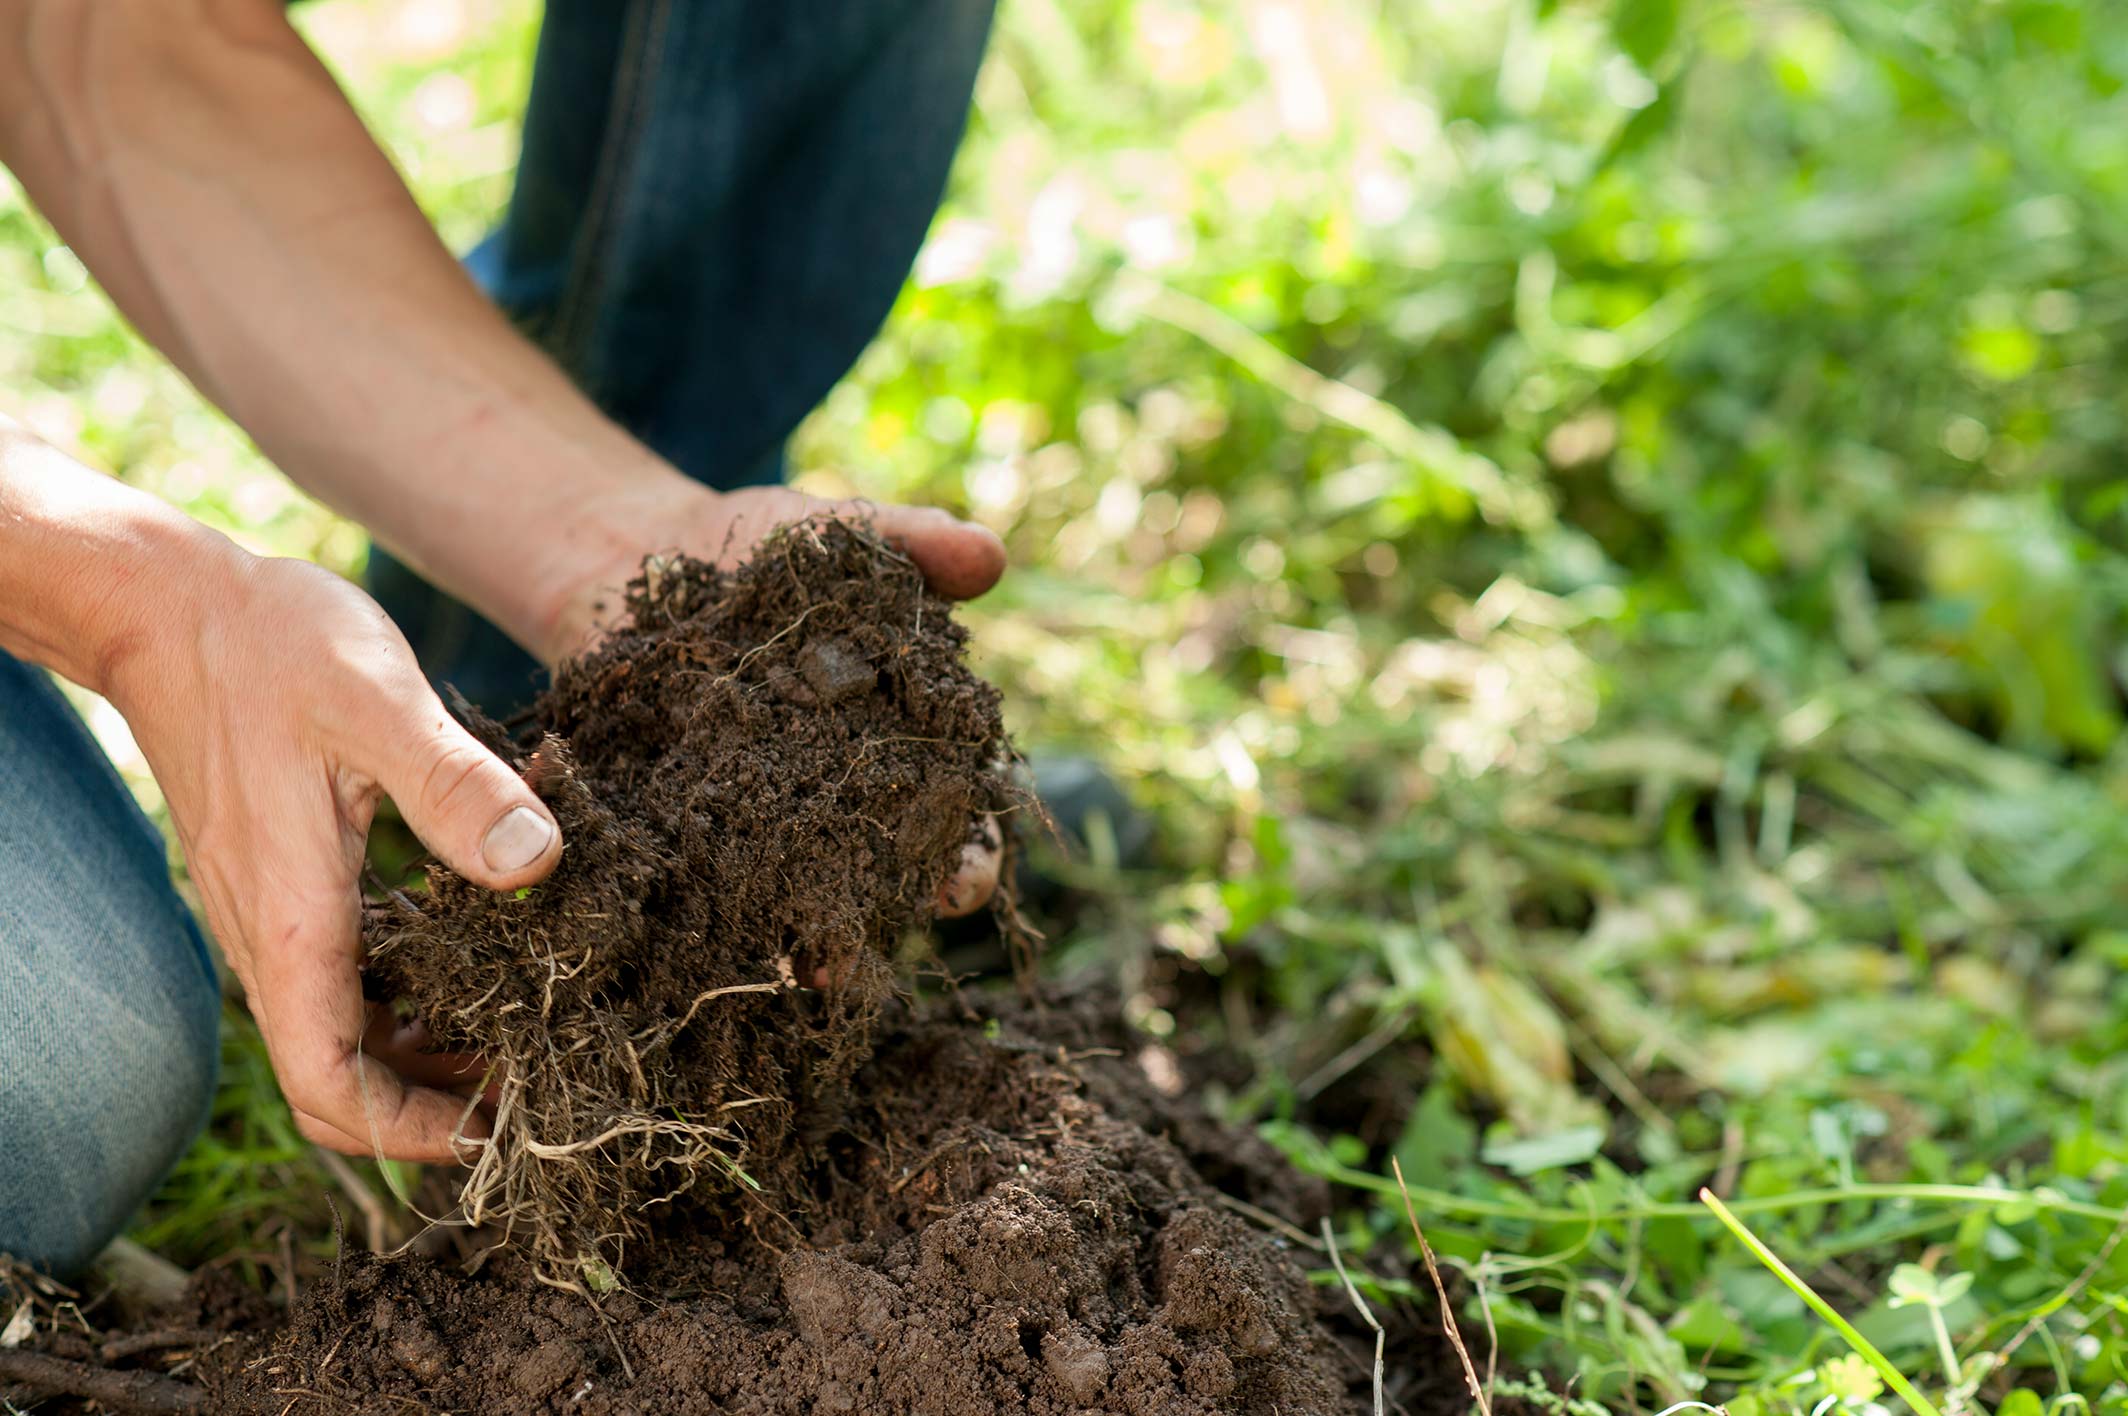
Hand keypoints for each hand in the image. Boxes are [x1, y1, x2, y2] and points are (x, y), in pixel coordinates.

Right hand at [105, 543, 562, 1161]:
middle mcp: (269, 937)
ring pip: (341, 1028)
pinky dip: (406, 989)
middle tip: (534, 1081)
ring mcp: (267, 913)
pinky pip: (338, 973)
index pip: (331, 1086)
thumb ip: (457, 787)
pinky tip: (475, 953)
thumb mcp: (381, 704)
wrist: (169, 605)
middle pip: (339, 1077)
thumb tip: (537, 865)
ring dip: (424, 1048)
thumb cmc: (270, 646)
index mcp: (291, 922)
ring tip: (521, 1029)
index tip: (497, 1130)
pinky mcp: (277, 881)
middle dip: (431, 1103)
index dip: (411, 1132)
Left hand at [533, 480, 1008, 918]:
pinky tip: (698, 932)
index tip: (966, 882)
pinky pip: (699, 871)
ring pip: (795, 888)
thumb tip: (991, 554)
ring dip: (801, 934)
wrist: (638, 549)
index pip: (957, 811)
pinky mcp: (682, 814)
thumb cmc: (768, 549)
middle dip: (880, 917)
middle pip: (881, 871)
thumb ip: (915, 543)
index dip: (971, 853)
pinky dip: (702, 903)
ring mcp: (762, 812)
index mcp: (906, 737)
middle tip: (874, 950)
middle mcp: (843, 793)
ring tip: (798, 969)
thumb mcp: (842, 535)